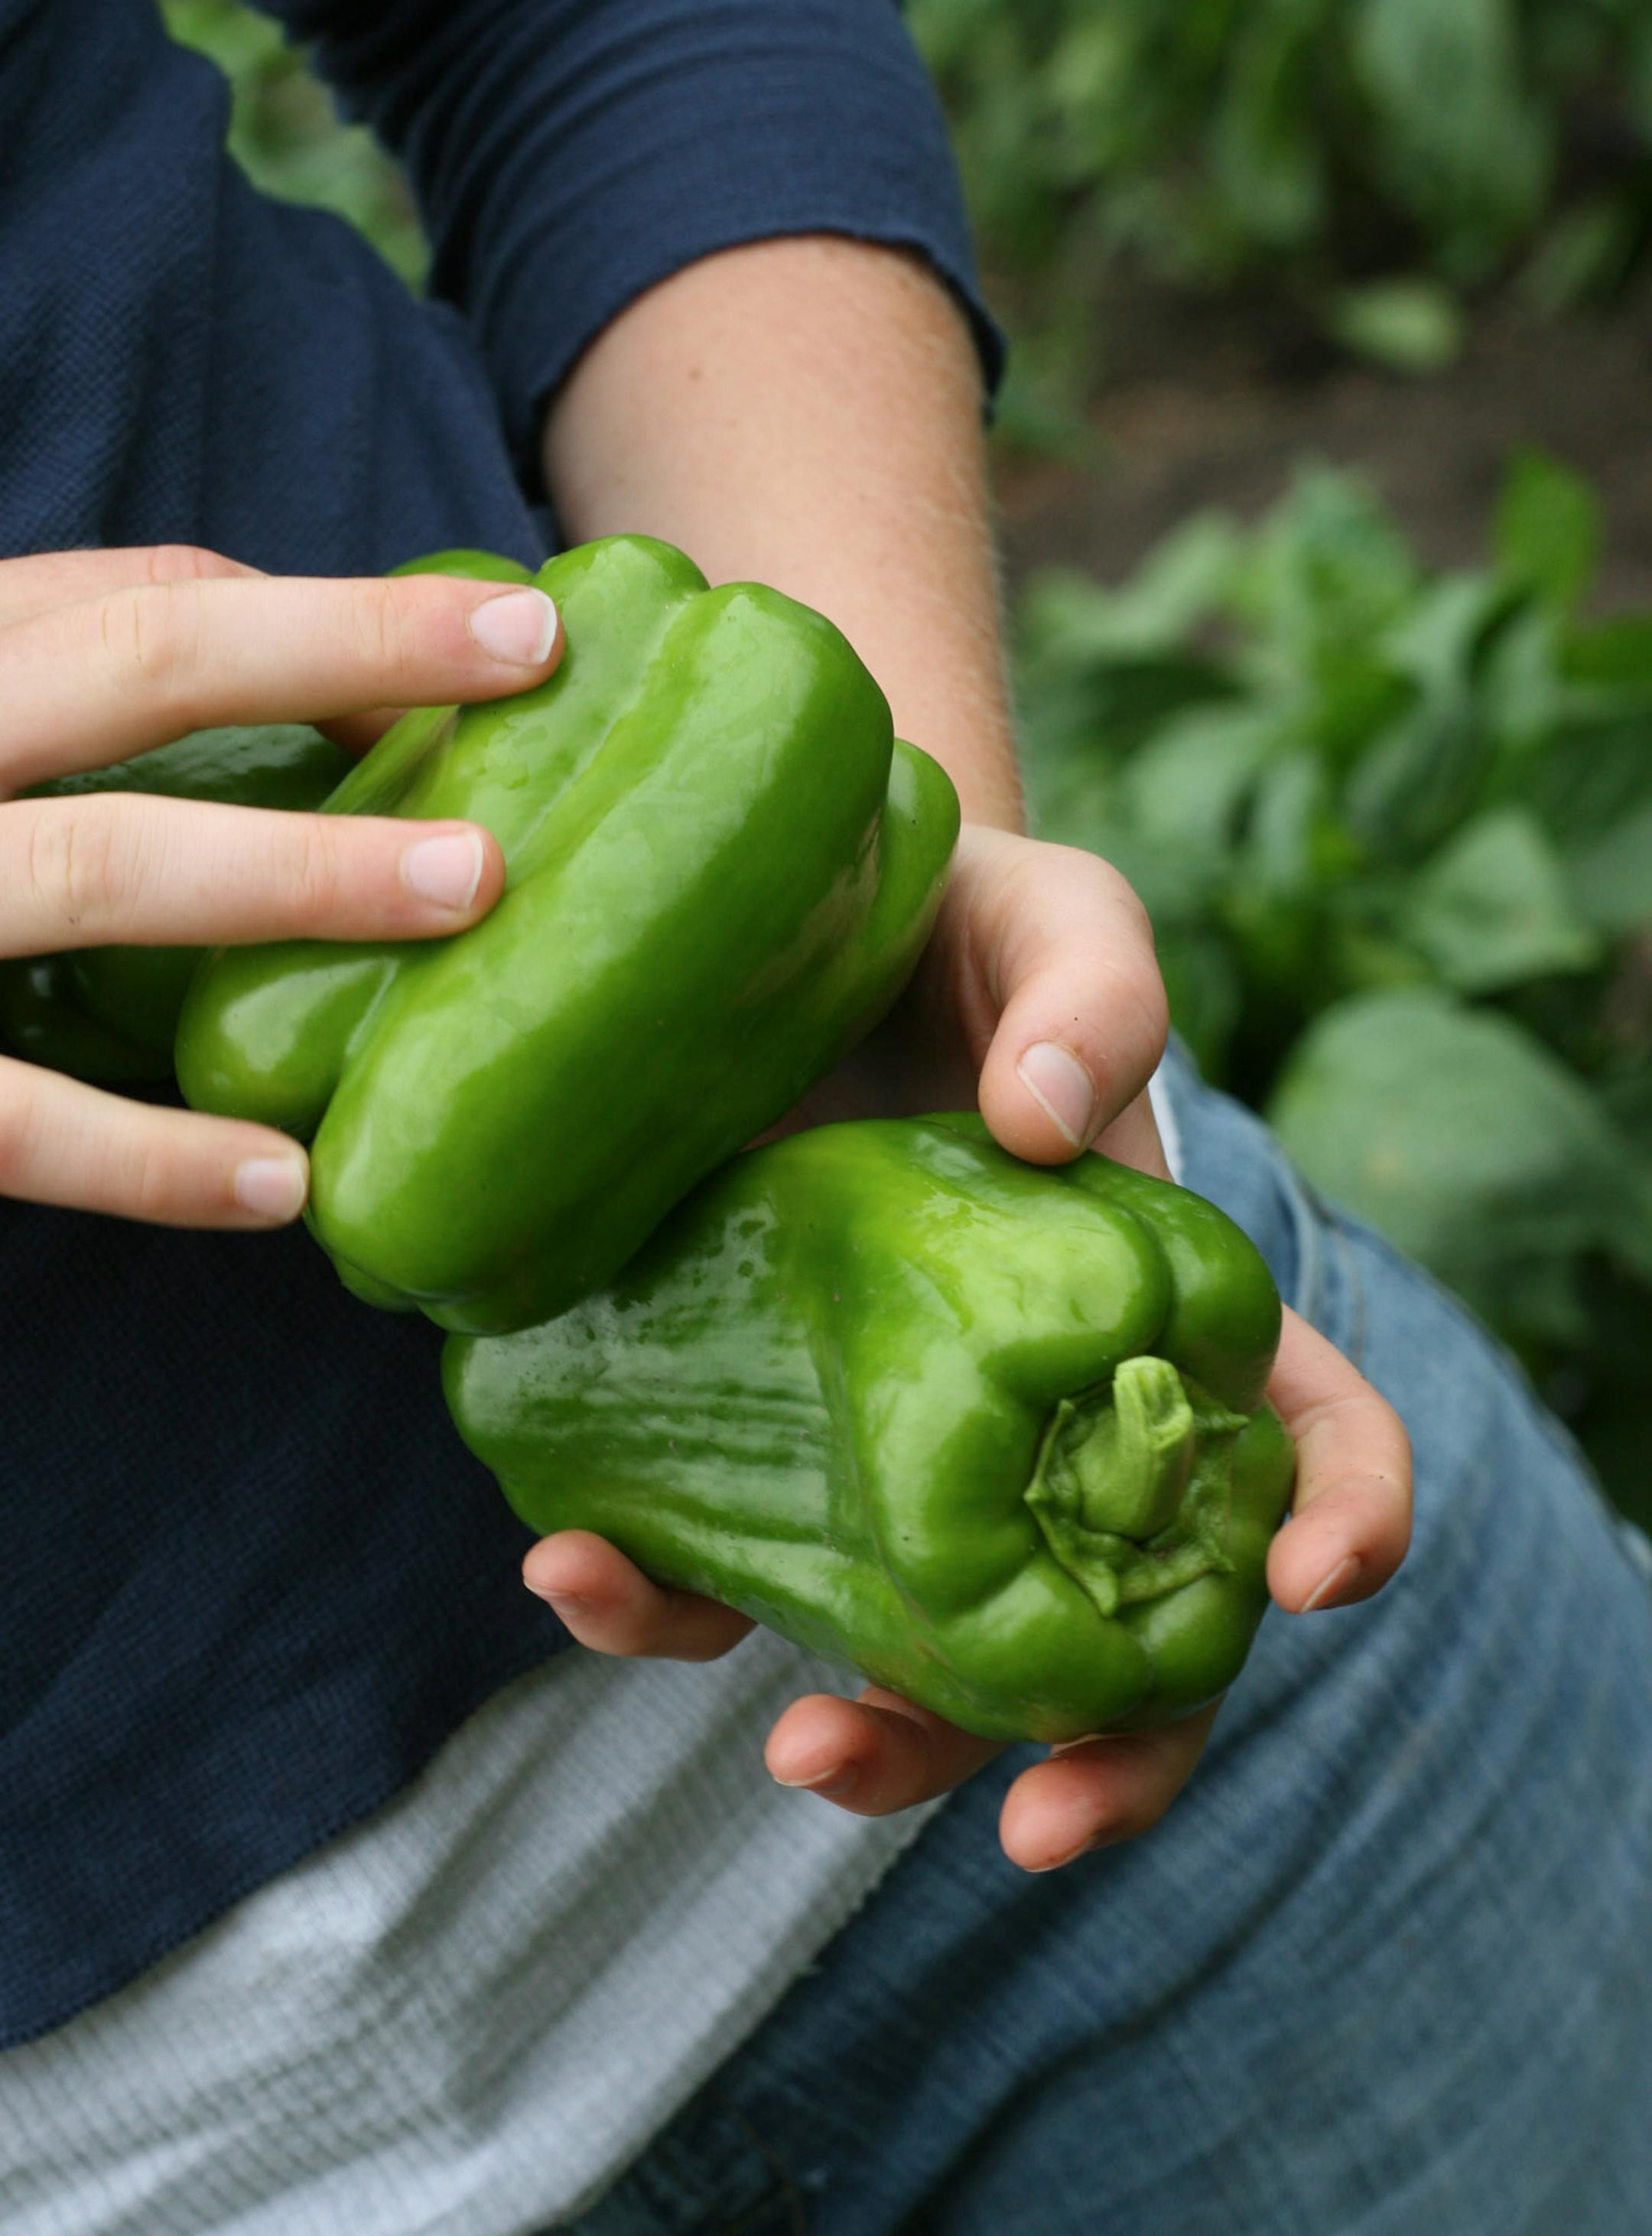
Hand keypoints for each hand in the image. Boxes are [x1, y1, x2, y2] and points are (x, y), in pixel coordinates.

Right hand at [0, 544, 560, 1226]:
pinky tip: (277, 1181)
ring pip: (91, 867)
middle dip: (339, 645)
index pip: (122, 602)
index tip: (479, 636)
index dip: (312, 614)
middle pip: (131, 665)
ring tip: (466, 889)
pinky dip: (142, 1156)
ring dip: (290, 871)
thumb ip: (36, 694)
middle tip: (524, 652)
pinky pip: (6, 1118)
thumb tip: (275, 657)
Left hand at [522, 826, 1413, 1869]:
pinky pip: (719, 1563)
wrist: (765, 930)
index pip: (1306, 1431)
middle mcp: (1038, 1416)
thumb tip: (1047, 1118)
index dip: (1339, 1519)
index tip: (1306, 1579)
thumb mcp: (1043, 912)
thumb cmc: (950, 917)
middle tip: (1023, 1811)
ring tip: (787, 1733)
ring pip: (914, 1649)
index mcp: (1159, 1310)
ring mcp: (885, 1445)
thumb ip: (1091, 983)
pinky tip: (582, 1561)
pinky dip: (662, 1599)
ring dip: (874, 1732)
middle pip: (1116, 1627)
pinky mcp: (740, 1431)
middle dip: (1093, 1751)